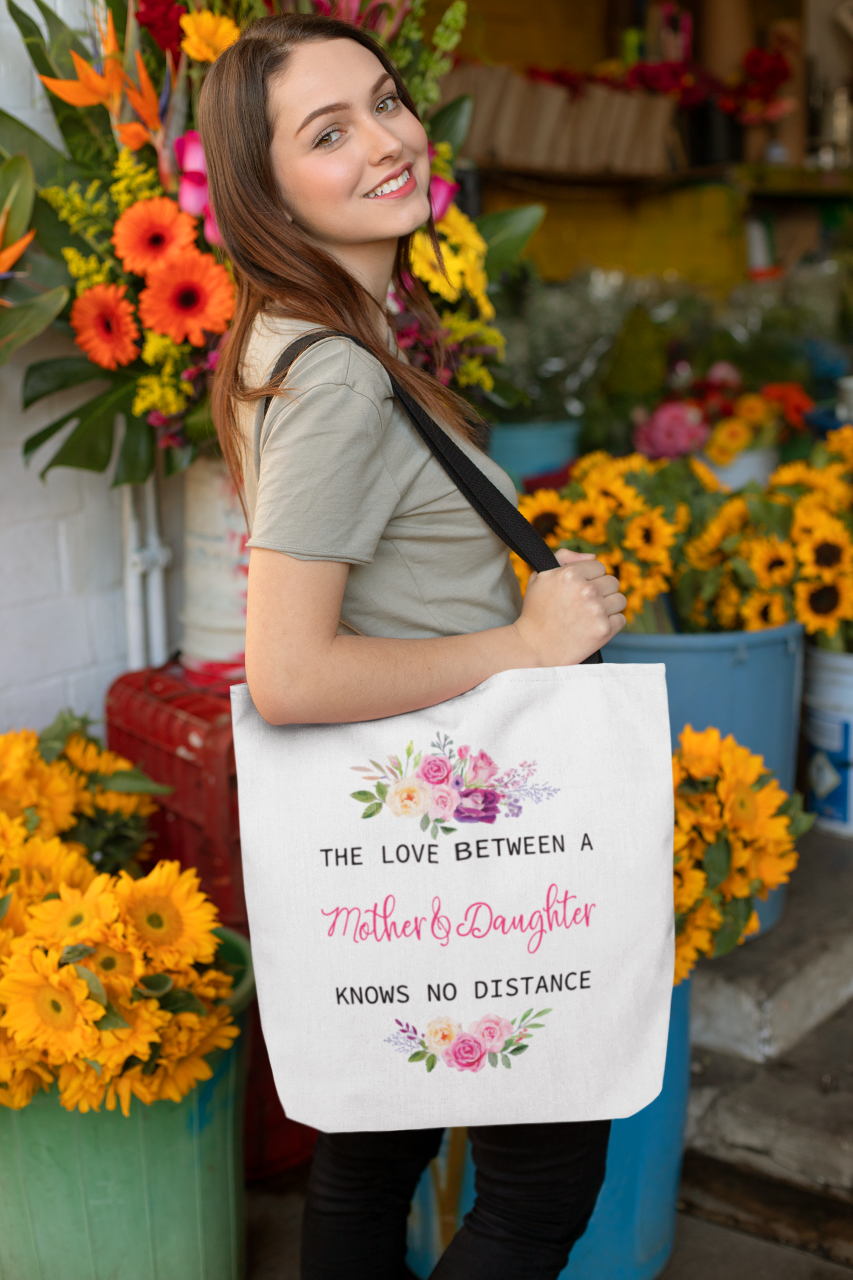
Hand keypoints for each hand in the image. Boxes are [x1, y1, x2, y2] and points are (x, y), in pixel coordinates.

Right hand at [513, 549, 626, 666]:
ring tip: (591, 616)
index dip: (590, 577)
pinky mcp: (604, 629)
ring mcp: (597, 610)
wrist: (534, 647)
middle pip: (612, 582)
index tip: (580, 590)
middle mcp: (586, 590)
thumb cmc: (536, 611)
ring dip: (609, 607)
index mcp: (570, 573)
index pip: (599, 566)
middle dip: (601, 592)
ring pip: (620, 600)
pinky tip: (594, 627)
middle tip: (585, 604)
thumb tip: (593, 556)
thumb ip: (565, 557)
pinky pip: (621, 619)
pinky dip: (611, 624)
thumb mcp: (542, 576)